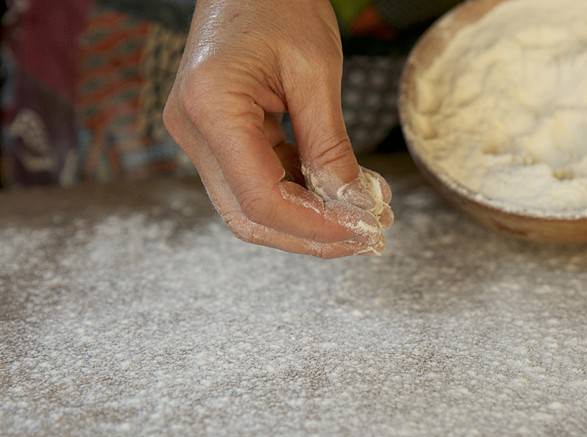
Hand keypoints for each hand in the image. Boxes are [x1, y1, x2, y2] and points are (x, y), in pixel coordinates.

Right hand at [164, 0, 392, 257]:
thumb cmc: (279, 4)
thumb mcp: (316, 72)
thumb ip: (331, 146)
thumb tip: (353, 206)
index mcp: (212, 107)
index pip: (261, 198)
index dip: (315, 227)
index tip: (364, 232)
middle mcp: (193, 130)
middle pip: (250, 216)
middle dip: (312, 235)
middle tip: (368, 237)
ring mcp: (199, 137)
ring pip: (251, 208)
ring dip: (308, 220)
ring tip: (363, 216)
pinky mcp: (215, 138)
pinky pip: (256, 183)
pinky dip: (299, 195)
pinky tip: (338, 192)